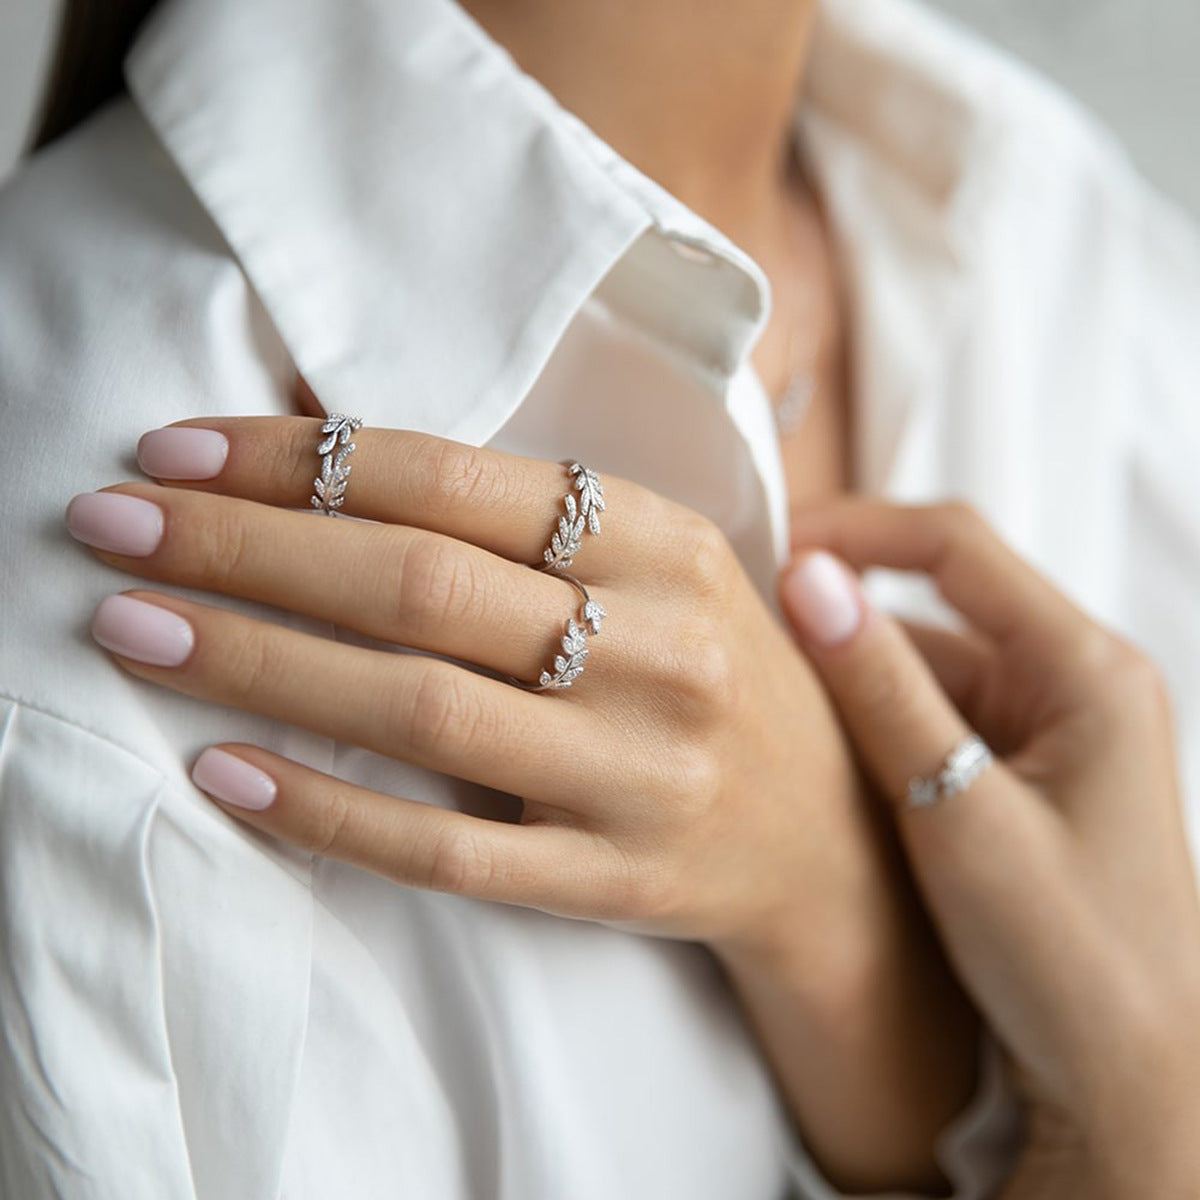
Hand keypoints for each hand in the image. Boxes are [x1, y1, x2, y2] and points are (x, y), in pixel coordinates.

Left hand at [66, 416, 974, 1190]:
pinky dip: (328, 808)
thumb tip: (335, 457)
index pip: (458, 482)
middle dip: (247, 546)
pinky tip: (226, 771)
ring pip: (418, 710)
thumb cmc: (719, 672)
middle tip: (114, 523)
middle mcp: (659, 650)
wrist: (826, 837)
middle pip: (419, 585)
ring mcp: (636, 772)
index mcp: (669, 544)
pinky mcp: (611, 877)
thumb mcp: (665, 564)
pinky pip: (448, 848)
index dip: (306, 459)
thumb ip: (535, 519)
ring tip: (135, 628)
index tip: (180, 446)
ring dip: (258, 664)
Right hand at [781, 500, 1199, 1198]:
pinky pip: (939, 716)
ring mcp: (1053, 726)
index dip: (856, 530)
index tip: (771, 546)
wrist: (1130, 1079)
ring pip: (931, 665)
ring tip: (780, 718)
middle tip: (752, 643)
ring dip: (858, 681)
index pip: (955, 545)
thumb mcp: (956, 811)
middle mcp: (1077, 680)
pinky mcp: (1026, 769)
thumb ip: (880, 688)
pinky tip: (831, 765)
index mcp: (1086, 668)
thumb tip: (807, 578)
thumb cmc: (1070, 958)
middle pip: (939, 605)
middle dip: (847, 618)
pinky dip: (882, 728)